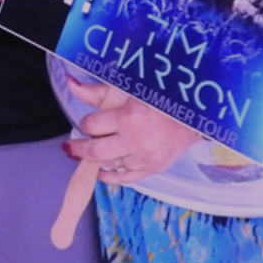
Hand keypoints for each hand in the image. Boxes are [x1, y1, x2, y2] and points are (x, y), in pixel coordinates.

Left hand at [66, 73, 201, 184]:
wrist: (193, 114)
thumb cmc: (159, 97)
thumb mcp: (127, 89)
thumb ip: (97, 91)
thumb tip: (69, 83)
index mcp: (129, 117)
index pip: (92, 125)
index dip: (87, 123)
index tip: (89, 121)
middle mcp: (135, 141)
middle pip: (96, 151)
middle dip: (80, 148)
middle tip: (71, 146)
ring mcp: (145, 157)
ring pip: (109, 165)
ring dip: (95, 160)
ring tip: (88, 154)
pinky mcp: (153, 168)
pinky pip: (125, 178)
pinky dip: (109, 176)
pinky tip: (100, 170)